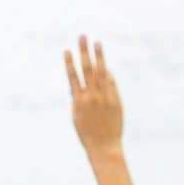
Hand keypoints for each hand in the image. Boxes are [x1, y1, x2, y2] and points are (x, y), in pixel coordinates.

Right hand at [66, 36, 123, 161]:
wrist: (104, 148)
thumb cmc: (87, 135)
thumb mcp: (77, 117)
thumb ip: (78, 99)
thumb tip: (79, 84)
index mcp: (78, 101)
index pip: (72, 77)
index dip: (69, 63)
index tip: (67, 50)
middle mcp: (91, 97)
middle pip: (87, 69)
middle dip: (84, 51)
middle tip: (82, 37)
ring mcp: (105, 98)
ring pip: (101, 72)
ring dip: (99, 56)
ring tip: (97, 43)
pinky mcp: (116, 101)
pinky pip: (111, 83)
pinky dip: (108, 74)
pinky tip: (105, 66)